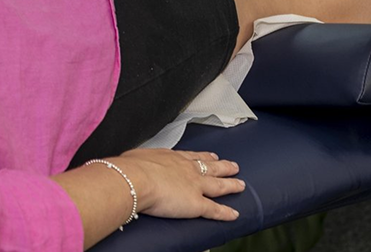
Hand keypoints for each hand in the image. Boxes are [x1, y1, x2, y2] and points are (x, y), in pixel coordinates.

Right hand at [118, 148, 244, 221]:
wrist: (135, 179)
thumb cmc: (130, 169)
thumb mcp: (135, 158)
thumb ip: (139, 162)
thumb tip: (130, 164)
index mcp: (172, 157)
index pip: (193, 156)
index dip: (204, 157)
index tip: (211, 156)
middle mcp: (187, 169)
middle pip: (211, 167)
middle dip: (223, 166)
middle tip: (233, 166)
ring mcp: (195, 186)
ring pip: (219, 185)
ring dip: (231, 185)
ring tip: (240, 185)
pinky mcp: (197, 204)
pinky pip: (215, 210)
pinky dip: (226, 213)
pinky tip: (234, 215)